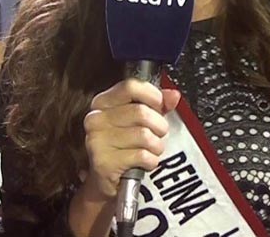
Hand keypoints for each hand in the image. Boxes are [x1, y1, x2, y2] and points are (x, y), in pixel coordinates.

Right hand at [81, 79, 180, 198]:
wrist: (105, 182)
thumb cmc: (123, 147)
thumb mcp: (138, 121)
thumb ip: (157, 105)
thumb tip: (173, 95)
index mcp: (102, 103)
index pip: (130, 87)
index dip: (152, 95)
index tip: (159, 105)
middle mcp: (96, 119)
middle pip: (141, 112)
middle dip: (159, 126)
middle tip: (157, 134)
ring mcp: (97, 141)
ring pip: (144, 135)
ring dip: (156, 146)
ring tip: (150, 150)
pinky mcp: (104, 162)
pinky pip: (142, 155)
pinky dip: (150, 161)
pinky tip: (144, 162)